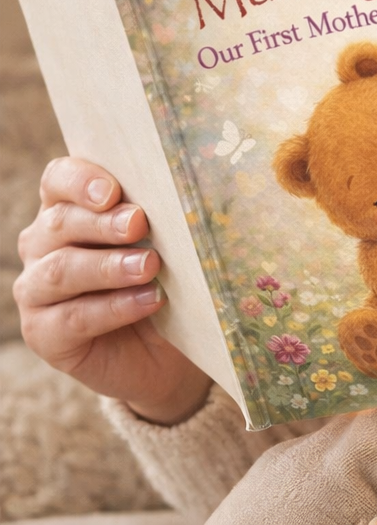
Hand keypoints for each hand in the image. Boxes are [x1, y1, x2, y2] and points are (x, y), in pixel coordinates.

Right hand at [14, 157, 211, 423]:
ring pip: (63, 270)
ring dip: (109, 266)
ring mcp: (36, 290)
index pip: (58, 180)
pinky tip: (150, 299)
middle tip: (138, 224)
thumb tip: (189, 188)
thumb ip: (163, 212)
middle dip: (103, 223)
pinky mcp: (44, 333)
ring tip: (150, 266)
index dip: (80, 181)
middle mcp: (43, 244)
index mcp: (68, 207)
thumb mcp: (167, 238)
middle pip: (61, 222)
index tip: (113, 191)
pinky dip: (116, 307)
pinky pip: (74, 317)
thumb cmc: (165, 274)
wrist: (163, 347)